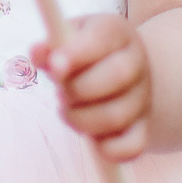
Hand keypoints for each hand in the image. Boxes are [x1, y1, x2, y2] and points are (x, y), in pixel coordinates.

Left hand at [33, 13, 152, 160]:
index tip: (54, 67)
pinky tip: (92, 137)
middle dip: (77, 89)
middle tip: (60, 91)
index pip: (101, 39)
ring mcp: (144, 98)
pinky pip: (131, 147)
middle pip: (116, 77)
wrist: (127, 72)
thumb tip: (37, 53)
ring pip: (117, 116)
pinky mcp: (144, 129)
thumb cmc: (84, 53)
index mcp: (116, 33)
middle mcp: (137, 64)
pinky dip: (107, 149)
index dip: (76, 55)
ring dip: (81, 119)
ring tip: (68, 109)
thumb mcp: (69, 39)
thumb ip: (50, 47)